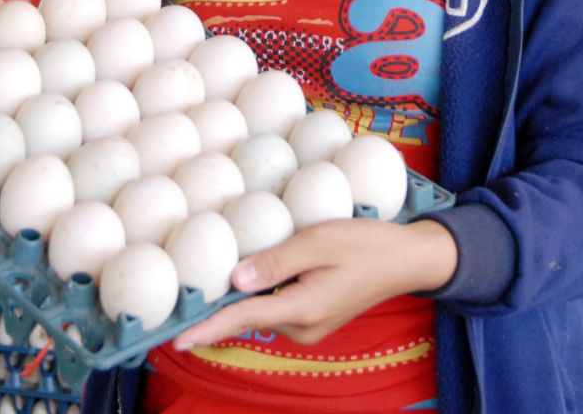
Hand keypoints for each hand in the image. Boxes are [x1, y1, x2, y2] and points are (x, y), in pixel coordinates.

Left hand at [172, 218, 457, 348]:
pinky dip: (264, 294)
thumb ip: (277, 261)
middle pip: (249, 316)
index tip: (176, 340)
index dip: (207, 328)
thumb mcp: (320, 241)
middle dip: (220, 306)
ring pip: (263, 311)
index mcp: (302, 308)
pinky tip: (262, 272)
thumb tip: (236, 280)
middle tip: (190, 291)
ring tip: (230, 268)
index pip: (243, 318)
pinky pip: (279, 308)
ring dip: (246, 295)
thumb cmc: (366, 244)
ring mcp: (310, 327)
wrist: (406, 260)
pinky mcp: (315, 319)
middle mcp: (303, 327)